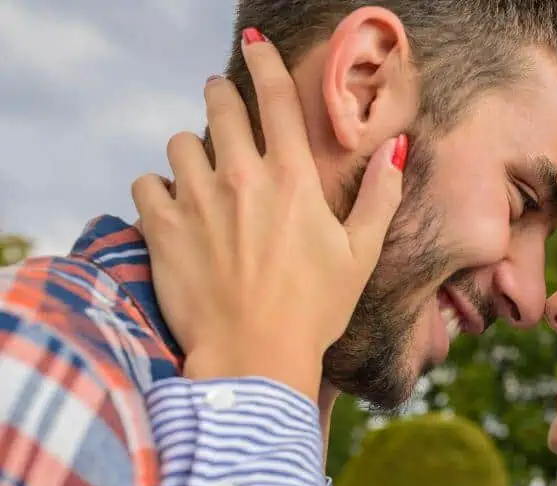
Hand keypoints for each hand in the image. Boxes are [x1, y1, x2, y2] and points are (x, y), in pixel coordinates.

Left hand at [131, 29, 407, 402]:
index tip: (257, 45)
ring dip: (190, 148)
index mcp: (293, 180)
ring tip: (200, 167)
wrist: (253, 357)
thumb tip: (398, 149)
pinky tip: (172, 206)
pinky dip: (157, 189)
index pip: (277, 100)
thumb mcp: (360, 254)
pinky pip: (145, 183)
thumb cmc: (315, 310)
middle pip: (220, 107)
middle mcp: (241, 179)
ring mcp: (196, 201)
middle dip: (221, 95)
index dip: (266, 63)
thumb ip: (380, 196)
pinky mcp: (160, 228)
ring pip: (179, 143)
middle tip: (222, 98)